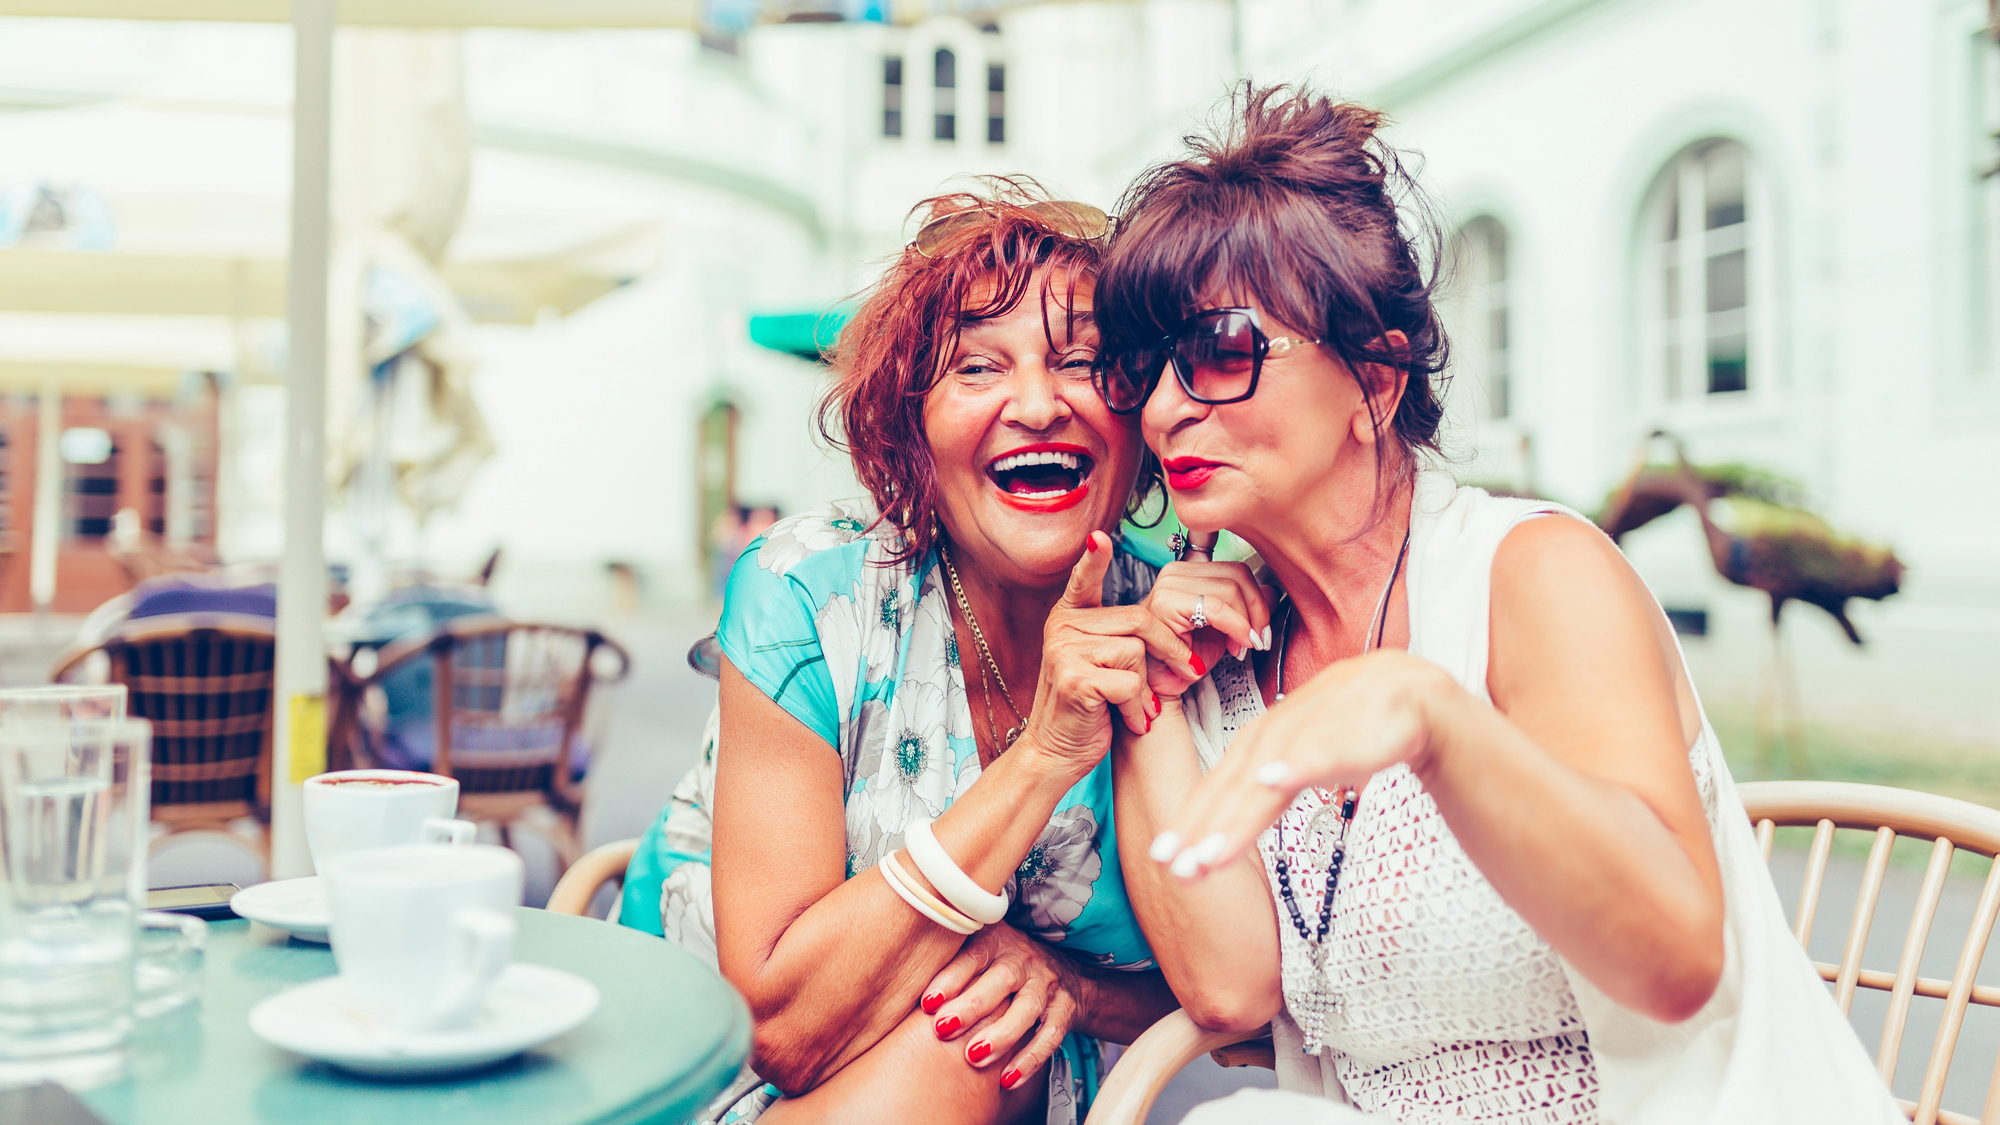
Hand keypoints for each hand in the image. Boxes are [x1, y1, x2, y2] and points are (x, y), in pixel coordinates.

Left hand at [918, 924, 1089, 1091]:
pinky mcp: (1064, 1010)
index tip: (927, 1003)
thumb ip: (950, 964)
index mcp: (997, 941)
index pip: (972, 957)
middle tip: (943, 1029)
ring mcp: (1046, 985)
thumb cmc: (1003, 964)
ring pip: (1026, 1009)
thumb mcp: (980, 951)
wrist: (1063, 971)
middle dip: (971, 1006)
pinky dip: (1030, 1059)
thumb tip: (900, 987)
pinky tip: (1008, 1080)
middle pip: (999, 981)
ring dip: (1001, 1034)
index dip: (950, 979)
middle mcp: (1023, 960)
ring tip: (974, 1057)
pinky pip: (1050, 1036)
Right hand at [1020, 532, 1177, 771]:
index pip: (1082, 581)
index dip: (1093, 561)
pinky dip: (1138, 708)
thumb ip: (1123, 638)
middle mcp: (1062, 628)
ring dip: (1149, 687)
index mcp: (1069, 619)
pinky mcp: (1074, 679)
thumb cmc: (1090, 708)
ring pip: (1136, 653)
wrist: (1057, 752)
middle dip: (1172, 649)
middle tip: (1190, 672)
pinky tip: (1130, 720)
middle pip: (1139, 621)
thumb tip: (1174, 625)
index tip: (1100, 538)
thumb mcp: (1104, 664)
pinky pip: (1129, 683)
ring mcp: (1064, 652)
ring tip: (1138, 708)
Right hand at [1140, 560, 1273, 697]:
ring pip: (1230, 589)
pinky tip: (1235, 646)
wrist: (1160, 684)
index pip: (1237, 572)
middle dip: (1256, 611)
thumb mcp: (1223, 630)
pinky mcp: (1165, 602)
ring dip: (1244, 623)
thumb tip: (1272, 593)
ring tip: (1239, 647)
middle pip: (1237, 576)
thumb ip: (1245, 609)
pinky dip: (1234, 627)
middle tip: (1255, 641)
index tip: (1261, 630)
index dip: (1257, 600)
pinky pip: (1215, 608)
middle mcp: (1176, 572)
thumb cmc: (1186, 658)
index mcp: (1189, 572)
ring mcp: (1168, 584)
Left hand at [1151, 648, 1456, 878]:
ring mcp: (1314, 728)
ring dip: (1240, 813)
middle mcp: (1279, 733)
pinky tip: (1277, 780)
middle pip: (1234, 784)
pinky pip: (1325, 749)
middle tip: (1176, 866)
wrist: (1414, 693)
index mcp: (1263, 741)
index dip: (1191, 819)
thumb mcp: (1299, 758)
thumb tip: (1224, 821)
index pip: (1218, 784)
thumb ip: (1266, 786)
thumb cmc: (1351, 729)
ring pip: (1269, 774)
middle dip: (1204, 826)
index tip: (1163, 858)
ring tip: (1212, 851)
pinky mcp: (1355, 729)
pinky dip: (1300, 764)